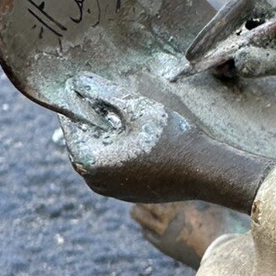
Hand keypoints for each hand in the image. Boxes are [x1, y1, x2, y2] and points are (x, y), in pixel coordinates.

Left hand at [62, 77, 211, 203]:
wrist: (205, 171)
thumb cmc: (171, 139)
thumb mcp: (136, 108)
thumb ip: (104, 92)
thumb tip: (77, 81)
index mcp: (89, 160)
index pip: (71, 124)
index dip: (78, 102)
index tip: (85, 85)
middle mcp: (95, 181)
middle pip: (84, 141)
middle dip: (94, 120)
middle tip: (110, 99)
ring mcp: (112, 191)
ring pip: (99, 155)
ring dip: (108, 136)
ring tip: (129, 119)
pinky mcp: (128, 194)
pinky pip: (114, 168)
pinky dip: (120, 152)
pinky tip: (141, 139)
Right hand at [199, 0, 275, 78]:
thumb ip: (265, 61)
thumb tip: (238, 62)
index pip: (223, 20)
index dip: (209, 40)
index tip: (196, 59)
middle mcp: (241, 3)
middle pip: (215, 30)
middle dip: (207, 52)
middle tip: (192, 71)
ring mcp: (237, 17)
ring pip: (216, 41)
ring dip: (216, 58)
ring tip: (224, 73)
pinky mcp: (235, 31)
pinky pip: (222, 48)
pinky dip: (223, 61)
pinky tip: (230, 70)